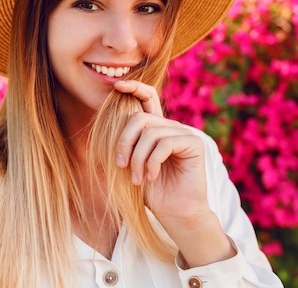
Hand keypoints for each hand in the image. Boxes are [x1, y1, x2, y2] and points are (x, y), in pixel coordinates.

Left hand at [113, 79, 234, 266]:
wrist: (175, 213)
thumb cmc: (152, 192)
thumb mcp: (131, 166)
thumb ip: (125, 145)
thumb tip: (104, 124)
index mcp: (156, 129)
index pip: (147, 98)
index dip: (134, 87)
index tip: (117, 85)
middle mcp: (170, 127)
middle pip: (140, 118)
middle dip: (124, 140)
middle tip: (121, 165)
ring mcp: (184, 133)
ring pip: (151, 133)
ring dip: (138, 158)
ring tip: (136, 179)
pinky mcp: (194, 144)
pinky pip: (165, 143)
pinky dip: (153, 161)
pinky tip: (151, 177)